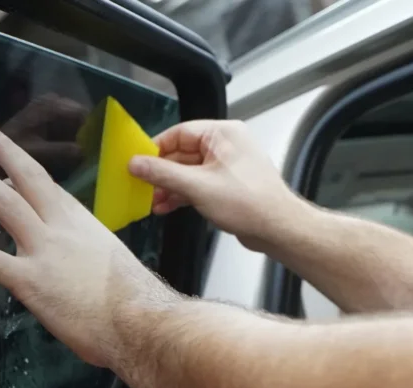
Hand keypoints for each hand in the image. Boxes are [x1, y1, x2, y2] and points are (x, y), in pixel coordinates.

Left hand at [0, 127, 177, 369]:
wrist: (141, 321)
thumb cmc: (136, 301)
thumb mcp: (114, 264)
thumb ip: (91, 257)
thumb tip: (80, 266)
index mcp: (85, 224)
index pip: (52, 192)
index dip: (30, 175)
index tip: (12, 168)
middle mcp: (62, 228)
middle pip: (30, 180)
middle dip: (6, 155)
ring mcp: (43, 250)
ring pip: (6, 204)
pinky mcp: (28, 279)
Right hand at [127, 120, 308, 251]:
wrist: (277, 229)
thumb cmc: (249, 202)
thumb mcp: (197, 186)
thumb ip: (162, 173)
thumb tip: (135, 163)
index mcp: (223, 134)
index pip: (179, 133)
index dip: (154, 148)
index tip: (135, 162)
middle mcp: (225, 146)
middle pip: (181, 153)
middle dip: (160, 172)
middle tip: (140, 185)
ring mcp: (226, 166)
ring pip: (187, 171)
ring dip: (168, 186)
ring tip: (151, 201)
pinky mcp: (225, 185)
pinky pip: (196, 184)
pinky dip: (180, 194)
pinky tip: (165, 206)